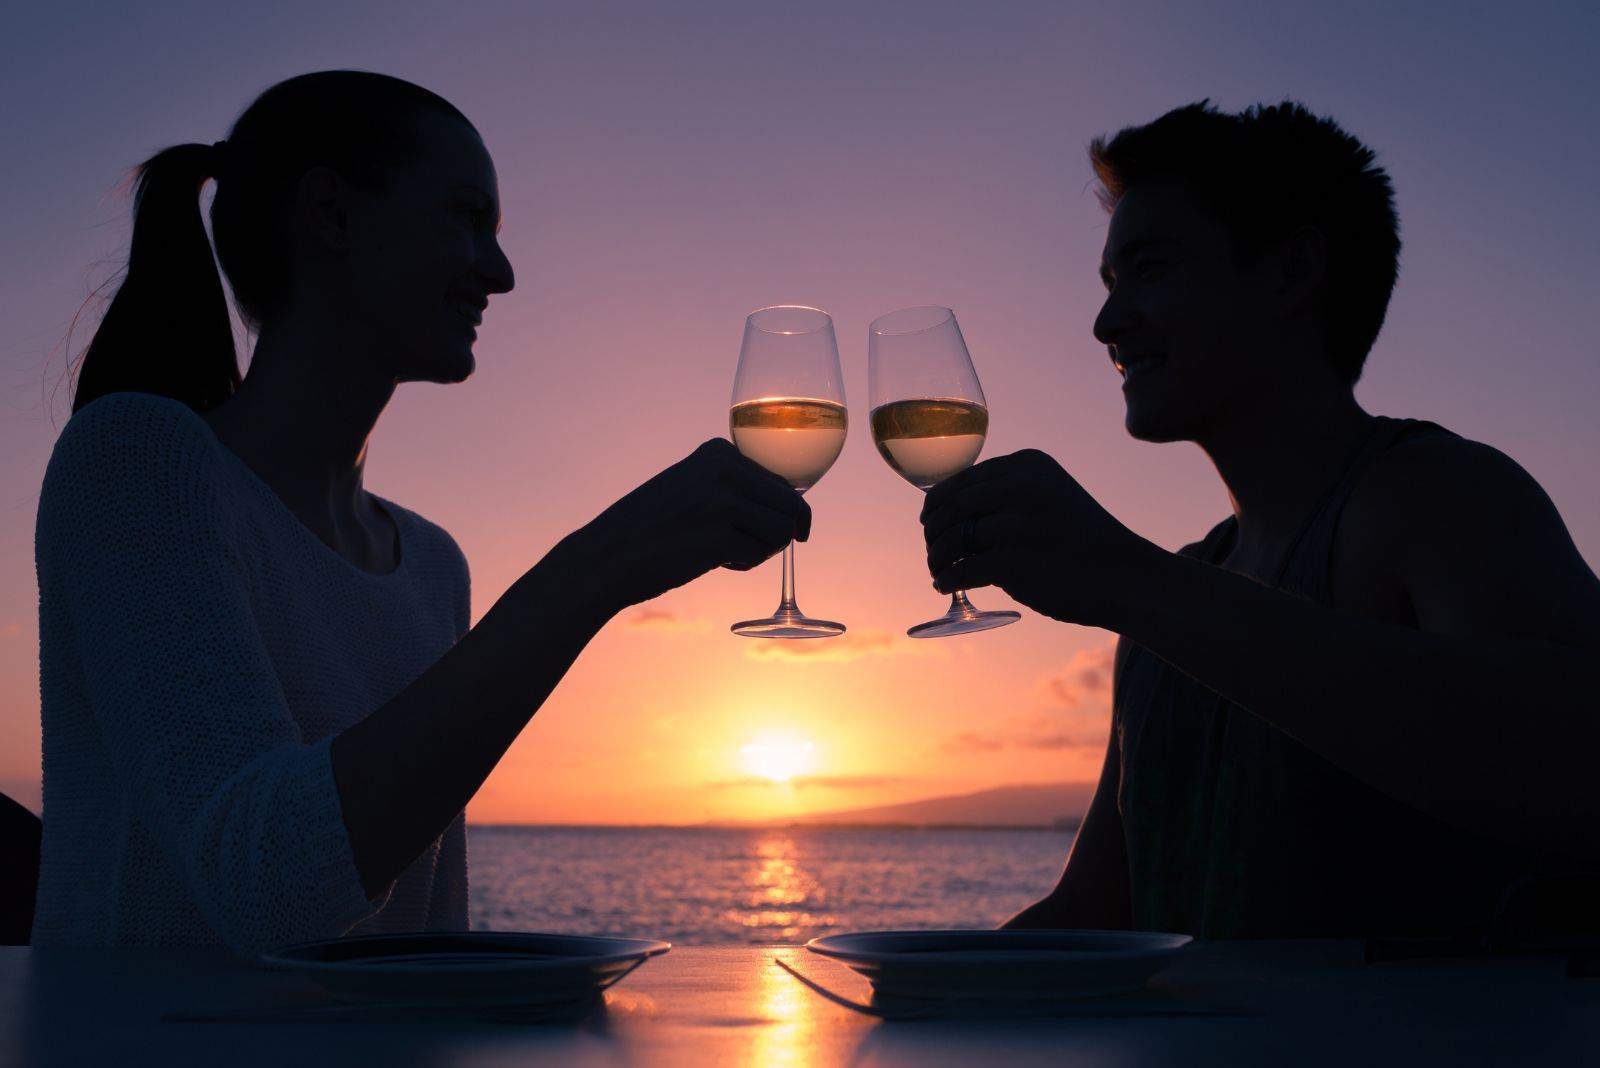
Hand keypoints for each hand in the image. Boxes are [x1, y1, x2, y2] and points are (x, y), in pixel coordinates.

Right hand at [566, 439, 810, 612]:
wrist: (606, 557)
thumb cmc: (653, 529)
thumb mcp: (695, 488)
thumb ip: (737, 487)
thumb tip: (796, 509)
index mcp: (719, 452)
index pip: (782, 482)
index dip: (785, 513)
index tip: (780, 530)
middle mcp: (724, 469)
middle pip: (791, 506)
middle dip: (780, 533)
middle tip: (752, 549)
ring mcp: (722, 501)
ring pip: (782, 531)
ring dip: (764, 550)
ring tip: (730, 553)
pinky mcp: (719, 536)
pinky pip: (760, 554)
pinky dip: (744, 564)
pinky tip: (715, 562)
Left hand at [920, 449, 1147, 625]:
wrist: (1129, 578)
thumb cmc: (1086, 542)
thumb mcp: (1051, 497)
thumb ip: (1010, 496)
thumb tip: (951, 513)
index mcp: (1028, 465)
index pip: (962, 480)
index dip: (938, 503)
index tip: (929, 521)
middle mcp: (1020, 486)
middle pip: (951, 508)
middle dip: (933, 532)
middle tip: (932, 551)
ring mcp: (1015, 523)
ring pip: (951, 539)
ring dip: (936, 558)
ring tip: (938, 570)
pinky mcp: (1012, 561)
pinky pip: (961, 570)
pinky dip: (947, 579)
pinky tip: (945, 586)